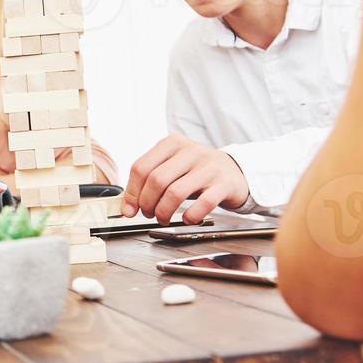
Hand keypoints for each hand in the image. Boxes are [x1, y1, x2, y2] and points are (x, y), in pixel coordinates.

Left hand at [126, 133, 249, 223]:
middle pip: (156, 180)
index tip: (130, 209)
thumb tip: (127, 205)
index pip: (141, 167)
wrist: (234, 171)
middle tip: (149, 214)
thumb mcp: (173, 167)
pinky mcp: (224, 183)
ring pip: (176, 192)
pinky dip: (190, 215)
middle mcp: (190, 151)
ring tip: (163, 218)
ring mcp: (209, 166)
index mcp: (172, 143)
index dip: (132, 192)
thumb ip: (150, 181)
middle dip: (147, 203)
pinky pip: (204, 202)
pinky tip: (186, 218)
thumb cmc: (196, 172)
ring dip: (164, 211)